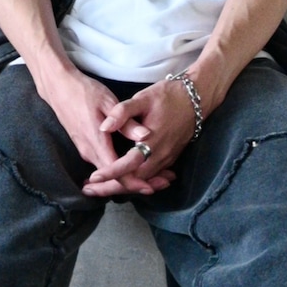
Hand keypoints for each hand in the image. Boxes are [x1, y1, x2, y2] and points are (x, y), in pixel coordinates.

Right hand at [40, 67, 175, 197]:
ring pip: (111, 173)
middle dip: (139, 183)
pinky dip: (122, 170)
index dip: (135, 182)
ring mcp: (86, 151)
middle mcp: (90, 152)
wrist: (58, 88)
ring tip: (157, 177)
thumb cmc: (83, 92)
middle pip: (116, 178)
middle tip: (164, 183)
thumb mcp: (107, 102)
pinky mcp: (86, 148)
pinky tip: (137, 167)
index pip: (117, 172)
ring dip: (132, 177)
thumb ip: (126, 122)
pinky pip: (105, 166)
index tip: (153, 186)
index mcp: (97, 142)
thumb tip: (145, 136)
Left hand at [83, 76, 199, 196]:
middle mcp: (160, 156)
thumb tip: (104, 126)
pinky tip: (122, 183)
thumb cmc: (168, 96)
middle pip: (133, 180)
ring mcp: (167, 159)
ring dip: (122, 187)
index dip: (109, 173)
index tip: (92, 179)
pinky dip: (136, 182)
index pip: (127, 165)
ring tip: (100, 189)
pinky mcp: (170, 158)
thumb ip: (122, 112)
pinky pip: (152, 177)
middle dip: (110, 187)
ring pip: (142, 181)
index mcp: (151, 142)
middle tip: (88, 190)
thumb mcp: (143, 98)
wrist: (197, 98)